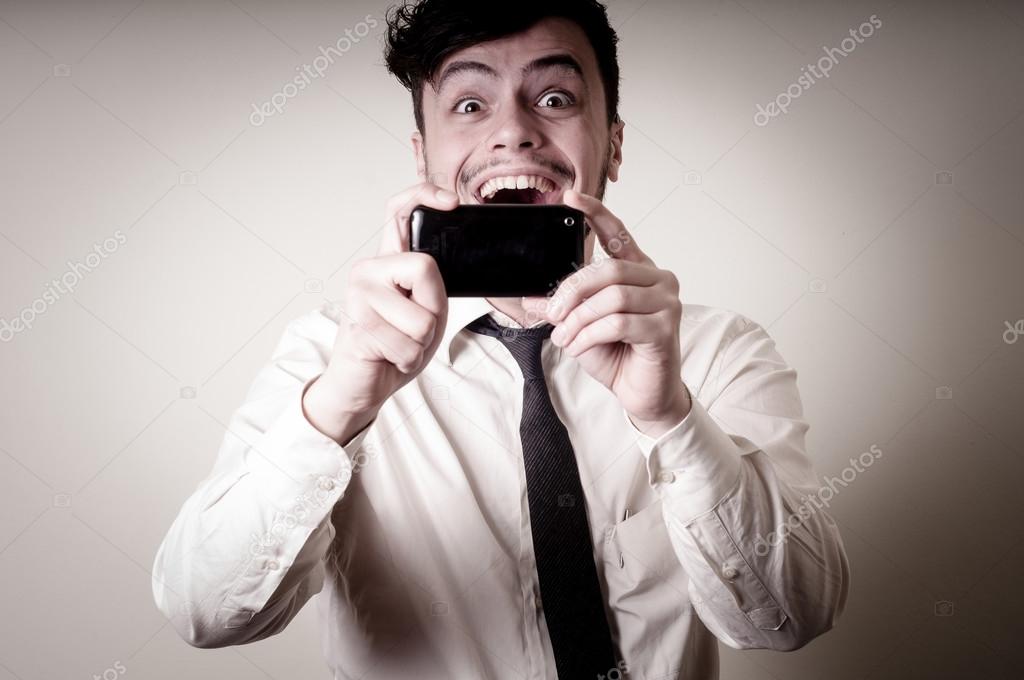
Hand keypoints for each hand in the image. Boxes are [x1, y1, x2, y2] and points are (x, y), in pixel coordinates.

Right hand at [303, 182, 456, 443]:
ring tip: (399, 344)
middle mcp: (369, 270)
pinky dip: (407, 360)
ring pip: (422, 318)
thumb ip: (431, 286)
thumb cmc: (395, 347)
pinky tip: (389, 357)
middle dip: (433, 310)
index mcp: (388, 261)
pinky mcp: (357, 325)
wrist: (362, 385)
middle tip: (414, 327)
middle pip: (426, 268)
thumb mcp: (427, 311)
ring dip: (420, 344)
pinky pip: (407, 345)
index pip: (398, 211)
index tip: (452, 202)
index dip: (424, 195)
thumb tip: (431, 268)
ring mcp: (358, 295)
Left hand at [523, 190, 689, 437]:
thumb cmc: (618, 356)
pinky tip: (580, 346)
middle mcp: (658, 280)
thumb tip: (530, 297)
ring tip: (565, 337)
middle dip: (571, 292)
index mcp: (638, 271)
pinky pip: (619, 322)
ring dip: (579, 319)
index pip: (618, 233)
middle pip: (607, 270)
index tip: (571, 198)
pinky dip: (590, 334)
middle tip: (552, 314)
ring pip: (612, 297)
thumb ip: (562, 308)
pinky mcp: (666, 327)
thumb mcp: (580, 327)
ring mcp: (667, 302)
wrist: (643, 395)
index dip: (596, 214)